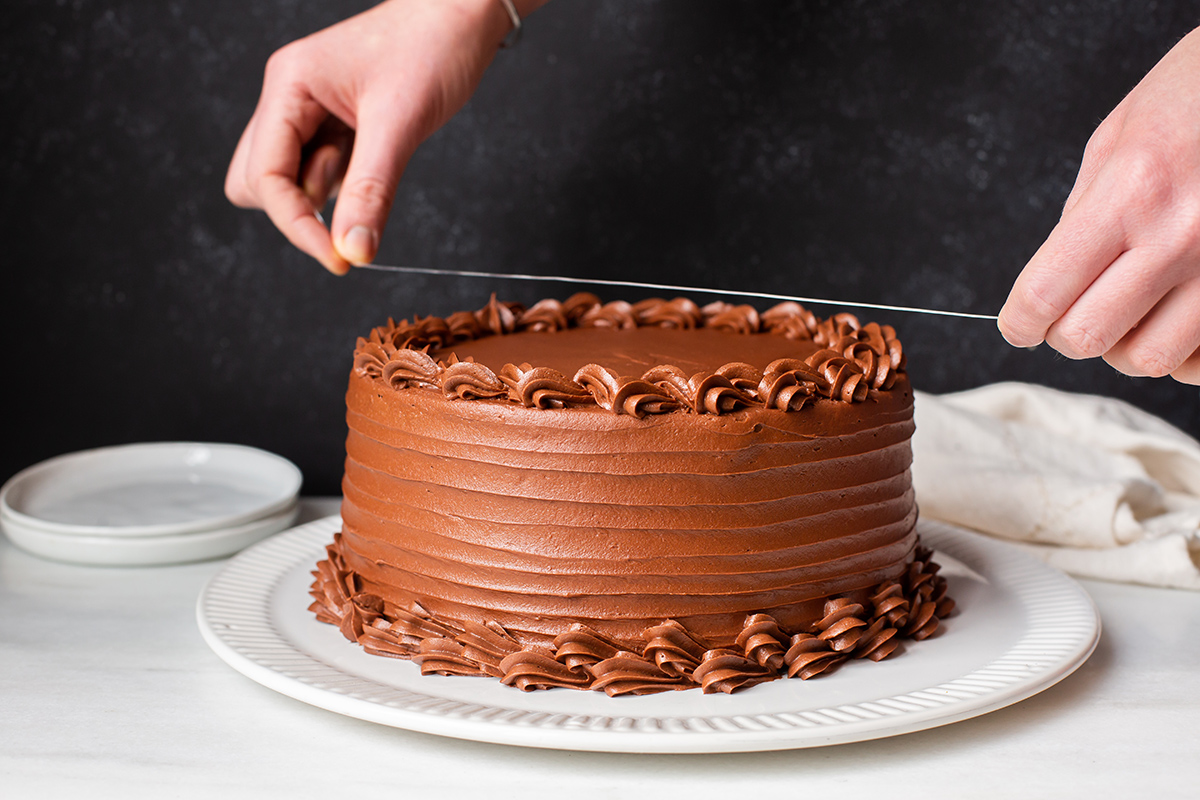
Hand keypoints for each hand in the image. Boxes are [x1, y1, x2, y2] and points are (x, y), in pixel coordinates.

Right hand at [225, 0, 523, 273]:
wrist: (463, 16)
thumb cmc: (433, 46)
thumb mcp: (401, 122)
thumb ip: (372, 190)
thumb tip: (352, 250)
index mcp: (289, 85)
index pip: (264, 175)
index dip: (296, 224)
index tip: (337, 258)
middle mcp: (289, 97)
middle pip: (257, 181)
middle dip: (299, 208)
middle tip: (353, 209)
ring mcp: (309, 111)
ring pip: (288, 180)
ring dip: (327, 194)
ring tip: (375, 158)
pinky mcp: (335, 124)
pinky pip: (322, 171)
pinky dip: (346, 184)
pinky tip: (378, 157)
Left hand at [998, 26, 1199, 384]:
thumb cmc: (1196, 96)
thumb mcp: (1118, 138)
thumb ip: (1082, 214)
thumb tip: (1052, 280)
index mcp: (1131, 194)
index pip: (1045, 294)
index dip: (1019, 322)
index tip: (1017, 325)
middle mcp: (1181, 238)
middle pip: (1089, 338)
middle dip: (1065, 334)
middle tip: (1069, 314)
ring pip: (1147, 360)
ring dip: (1124, 346)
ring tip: (1128, 312)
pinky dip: (1180, 354)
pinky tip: (1175, 319)